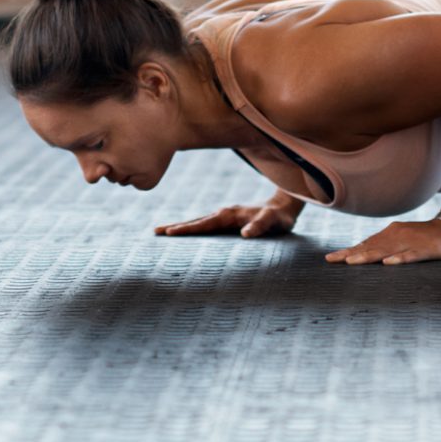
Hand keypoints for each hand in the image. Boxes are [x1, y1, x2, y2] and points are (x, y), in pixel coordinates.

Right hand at [154, 201, 298, 238]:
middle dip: (176, 227)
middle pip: (197, 220)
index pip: (205, 223)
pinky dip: (194, 227)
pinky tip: (188, 233)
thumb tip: (245, 235)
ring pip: (200, 221)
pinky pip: (207, 223)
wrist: (285, 206)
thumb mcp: (273, 222)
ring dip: (182, 226)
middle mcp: (225, 213)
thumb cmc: (279, 217)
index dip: (188, 229)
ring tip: (163, 232)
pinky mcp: (229, 219)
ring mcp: (226, 216)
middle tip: (155, 232)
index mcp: (231, 214)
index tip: (170, 233)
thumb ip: (261, 226)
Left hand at [325, 219, 440, 265]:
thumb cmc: (427, 237)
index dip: (348, 251)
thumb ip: (387, 246)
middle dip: (351, 254)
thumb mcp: (404, 240)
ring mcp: (411, 243)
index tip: (330, 259)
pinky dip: (400, 260)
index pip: (366, 244)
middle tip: (332, 261)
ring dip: (368, 256)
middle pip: (371, 247)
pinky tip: (388, 264)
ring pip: (386, 251)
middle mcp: (397, 236)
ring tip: (352, 262)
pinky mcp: (426, 250)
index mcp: (391, 234)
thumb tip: (365, 254)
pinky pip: (411, 256)